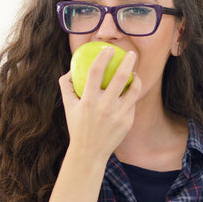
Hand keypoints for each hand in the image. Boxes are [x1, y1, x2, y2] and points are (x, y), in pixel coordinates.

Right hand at [59, 47, 139, 161]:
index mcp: (88, 101)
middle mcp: (104, 107)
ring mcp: (118, 115)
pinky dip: (131, 95)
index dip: (103, 57)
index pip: (96, 71)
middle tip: (131, 54)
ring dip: (136, 78)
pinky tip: (130, 92)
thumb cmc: (77, 126)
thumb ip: (66, 85)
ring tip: (135, 73)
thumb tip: (71, 69)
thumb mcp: (68, 106)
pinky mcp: (127, 122)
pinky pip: (132, 103)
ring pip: (134, 90)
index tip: (109, 49)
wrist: (89, 152)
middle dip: (128, 61)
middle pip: (121, 77)